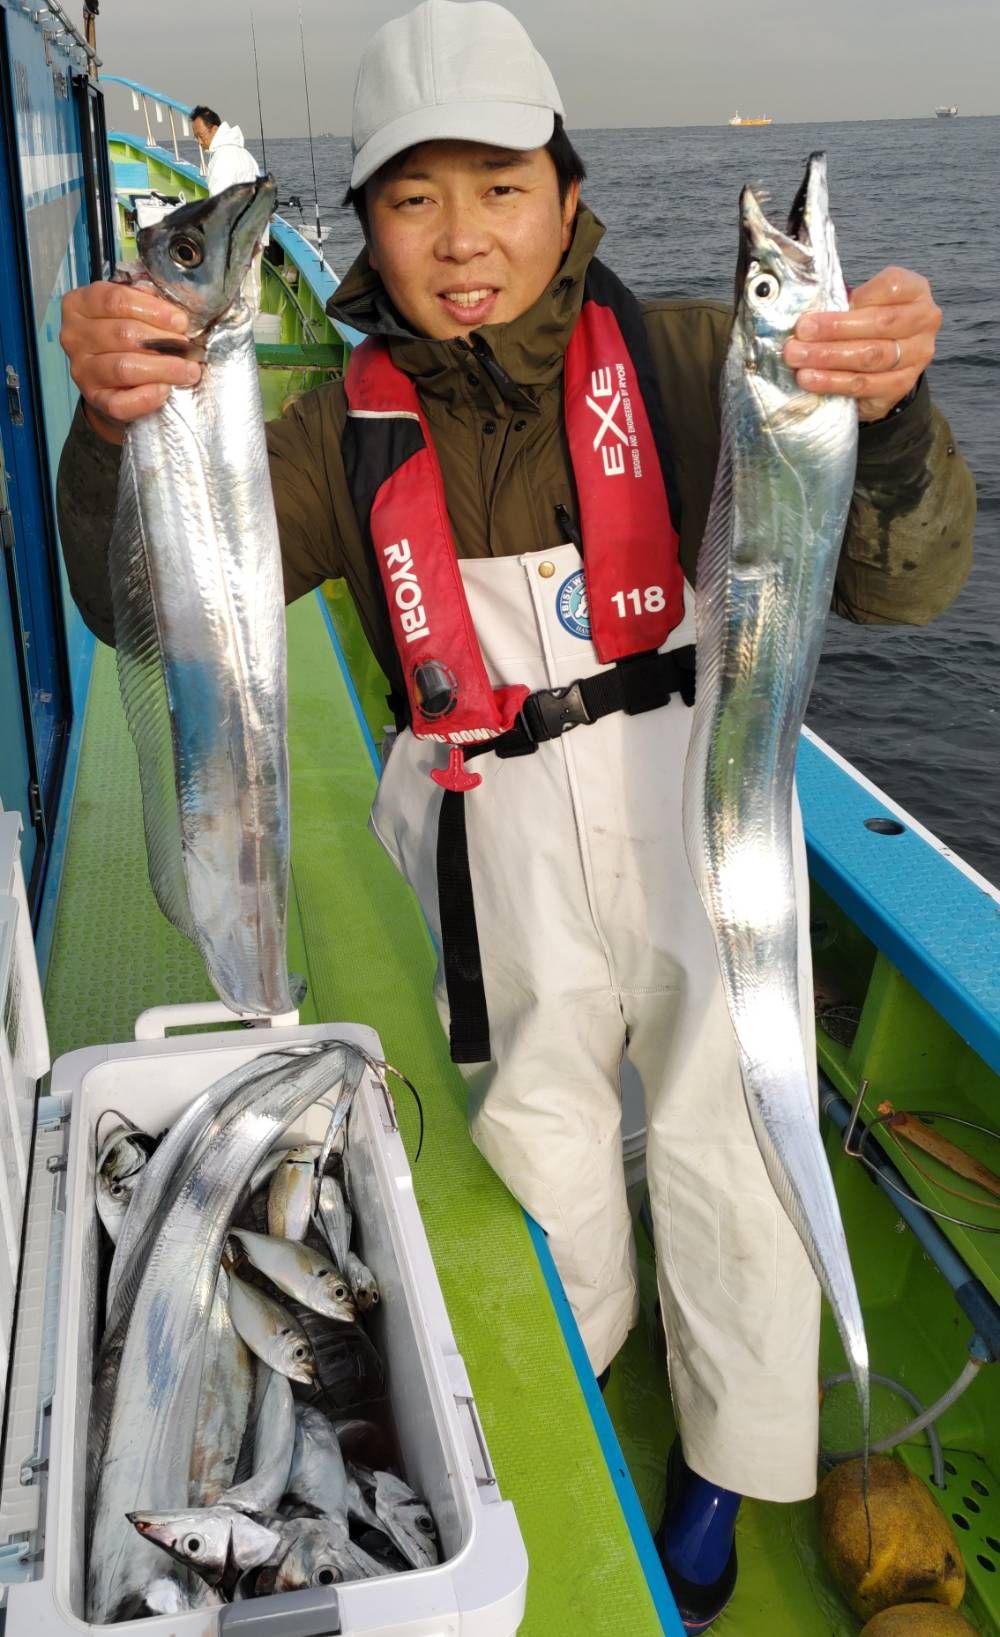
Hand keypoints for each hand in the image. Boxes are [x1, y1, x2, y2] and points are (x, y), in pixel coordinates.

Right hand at [59, 281, 201, 442]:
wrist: (112, 379)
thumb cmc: (124, 337)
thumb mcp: (131, 309)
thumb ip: (147, 303)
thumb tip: (175, 314)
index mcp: (80, 304)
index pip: (115, 300)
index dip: (153, 310)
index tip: (180, 321)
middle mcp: (74, 336)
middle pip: (123, 334)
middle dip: (162, 341)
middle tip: (187, 348)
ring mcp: (81, 370)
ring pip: (124, 367)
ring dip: (163, 369)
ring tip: (189, 370)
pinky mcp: (94, 399)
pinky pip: (121, 402)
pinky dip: (147, 397)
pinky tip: (166, 390)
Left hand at [783, 266, 939, 422]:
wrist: (883, 364)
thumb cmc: (866, 322)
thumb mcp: (861, 301)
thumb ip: (843, 301)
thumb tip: (806, 314)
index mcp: (915, 290)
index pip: (891, 287)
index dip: (855, 298)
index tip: (821, 309)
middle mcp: (924, 321)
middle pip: (879, 324)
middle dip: (833, 330)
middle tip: (799, 336)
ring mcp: (917, 356)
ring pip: (871, 357)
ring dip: (829, 358)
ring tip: (798, 359)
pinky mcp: (902, 386)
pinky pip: (865, 386)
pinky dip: (834, 383)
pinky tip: (811, 380)